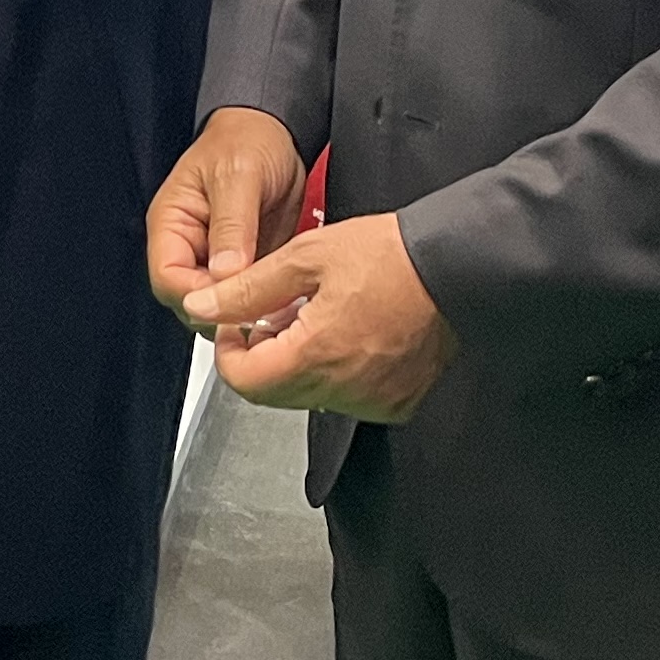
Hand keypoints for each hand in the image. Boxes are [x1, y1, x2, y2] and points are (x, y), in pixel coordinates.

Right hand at [149, 104, 311, 314]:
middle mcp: (190, 245)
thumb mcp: (238, 176)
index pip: (167, 277)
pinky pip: (248, 294)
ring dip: (246, 308)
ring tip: (275, 303)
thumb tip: (224, 272)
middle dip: (222, 308)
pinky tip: (284, 297)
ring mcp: (217, 257)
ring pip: (220, 302)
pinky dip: (264, 301)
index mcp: (172, 223)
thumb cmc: (245, 140)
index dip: (196, 295)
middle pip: (191, 298)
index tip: (230, 300)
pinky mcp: (245, 263)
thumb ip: (231, 225)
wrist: (276, 132)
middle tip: (259, 307)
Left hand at [187, 211, 457, 421]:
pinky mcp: (396, 403)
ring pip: (308, 396)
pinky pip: (346, 398)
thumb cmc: (391, 256)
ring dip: (296, 362)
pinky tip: (345, 332)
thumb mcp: (305, 257)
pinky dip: (333, 371)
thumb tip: (203, 308)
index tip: (236, 320)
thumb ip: (246, 290)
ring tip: (315, 314)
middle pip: (273, 392)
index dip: (229, 348)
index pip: (244, 381)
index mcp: (318, 355)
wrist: (457, 267)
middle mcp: (346, 390)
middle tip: (275, 312)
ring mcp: (374, 402)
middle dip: (261, 354)